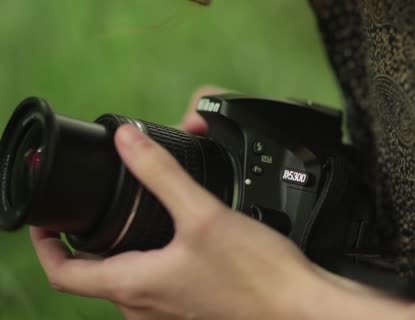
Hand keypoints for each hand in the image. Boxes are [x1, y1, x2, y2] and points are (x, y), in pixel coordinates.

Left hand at [30, 88, 411, 318]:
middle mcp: (145, 307)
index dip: (43, 246)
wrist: (297, 304)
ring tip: (128, 221)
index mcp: (136, 285)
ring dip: (117, 254)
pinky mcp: (190, 310)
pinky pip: (153, 288)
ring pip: (124, 284)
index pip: (63, 275)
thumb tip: (128, 142)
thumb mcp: (203, 213)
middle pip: (92, 279)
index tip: (44, 222)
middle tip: (89, 212)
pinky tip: (173, 242)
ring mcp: (167, 313)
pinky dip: (148, 263)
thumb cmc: (256, 272)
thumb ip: (161, 173)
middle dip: (83, 245)